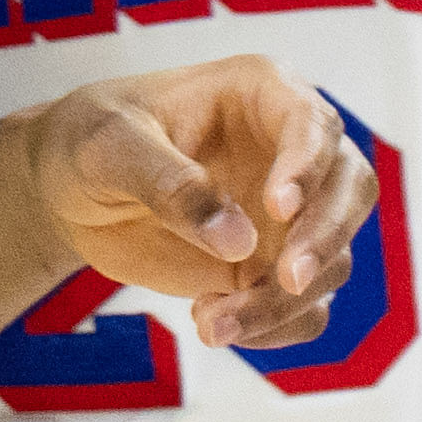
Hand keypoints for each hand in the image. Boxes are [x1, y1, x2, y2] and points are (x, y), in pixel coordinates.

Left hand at [21, 56, 372, 353]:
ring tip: (210, 321)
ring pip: (331, 260)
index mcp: (262, 93)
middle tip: (284, 281)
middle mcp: (291, 152)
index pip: (314, 125)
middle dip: (324, 239)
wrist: (69, 190)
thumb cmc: (91, 141)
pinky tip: (215, 327)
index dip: (308, 166)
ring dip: (282, 301)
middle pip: (351, 191)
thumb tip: (239, 243)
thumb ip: (169, 184)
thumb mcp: (110, 147)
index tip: (279, 209)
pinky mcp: (272, 267)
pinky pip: (304, 308)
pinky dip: (273, 328)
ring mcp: (289, 215)